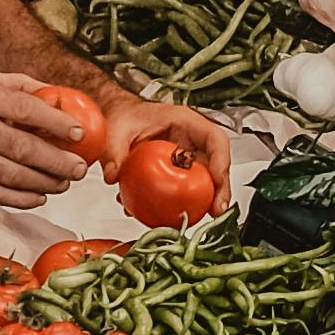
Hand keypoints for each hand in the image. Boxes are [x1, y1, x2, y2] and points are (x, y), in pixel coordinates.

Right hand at [0, 69, 92, 208]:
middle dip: (57, 161)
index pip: (24, 110)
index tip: (78, 132)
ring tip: (65, 182)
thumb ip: (15, 85)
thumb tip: (54, 94)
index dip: (55, 122)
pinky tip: (39, 196)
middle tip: (79, 168)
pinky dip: (20, 198)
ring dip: (44, 182)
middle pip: (22, 149)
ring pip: (12, 175)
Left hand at [108, 96, 231, 229]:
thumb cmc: (126, 115)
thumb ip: (114, 150)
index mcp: (186, 122)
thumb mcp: (117, 128)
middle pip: (216, 165)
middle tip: (216, 210)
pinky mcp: (176, 175)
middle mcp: (191, 142)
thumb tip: (113, 176)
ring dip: (203, 203)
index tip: (216, 179)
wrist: (119, 119)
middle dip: (220, 190)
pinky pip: (184, 192)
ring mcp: (186, 159)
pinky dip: (179, 207)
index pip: (214, 139)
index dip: (221, 159)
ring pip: (205, 182)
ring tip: (194, 219)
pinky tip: (165, 219)